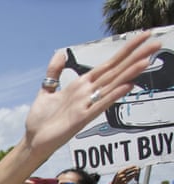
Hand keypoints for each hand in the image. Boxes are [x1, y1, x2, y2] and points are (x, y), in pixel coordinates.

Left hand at [23, 32, 158, 159]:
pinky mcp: (81, 119)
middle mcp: (87, 94)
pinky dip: (113, 95)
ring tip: (146, 60)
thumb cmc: (41, 119)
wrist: (32, 139)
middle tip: (156, 44)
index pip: (108, 64)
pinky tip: (126, 86)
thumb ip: (55, 72)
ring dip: (129, 73)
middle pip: (115, 72)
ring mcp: (86, 106)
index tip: (143, 37)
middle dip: (135, 57)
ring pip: (111, 86)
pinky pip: (100, 105)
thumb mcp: (47, 90)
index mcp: (81, 86)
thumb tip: (61, 53)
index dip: (125, 51)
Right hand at [107, 165, 140, 183]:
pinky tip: (135, 175)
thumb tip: (130, 167)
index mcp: (119, 172)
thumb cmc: (117, 179)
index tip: (135, 165)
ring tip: (138, 172)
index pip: (127, 168)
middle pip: (129, 171)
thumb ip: (123, 170)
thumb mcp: (118, 174)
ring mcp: (123, 179)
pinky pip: (130, 178)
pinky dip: (133, 176)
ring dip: (135, 173)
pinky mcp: (125, 182)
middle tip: (138, 168)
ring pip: (131, 175)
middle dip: (134, 169)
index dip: (131, 166)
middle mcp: (121, 175)